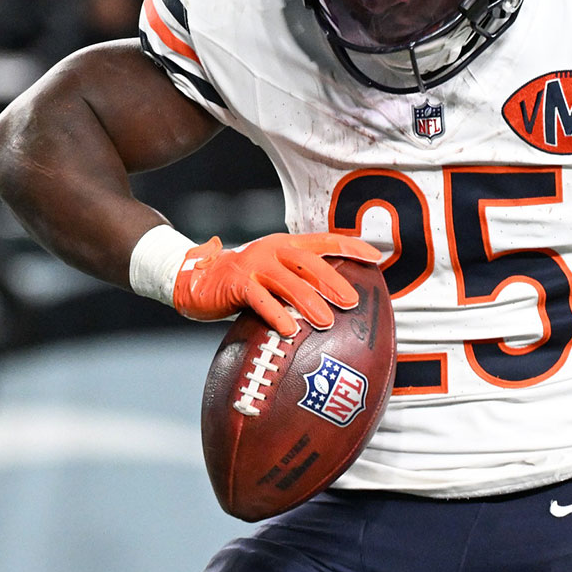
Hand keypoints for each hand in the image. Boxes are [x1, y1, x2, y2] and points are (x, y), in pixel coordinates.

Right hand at [172, 232, 381, 335]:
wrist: (195, 279)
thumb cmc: (242, 283)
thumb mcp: (273, 274)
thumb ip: (297, 280)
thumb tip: (335, 300)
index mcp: (286, 244)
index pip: (325, 241)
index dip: (351, 246)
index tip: (376, 258)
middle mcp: (273, 249)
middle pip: (310, 263)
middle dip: (334, 281)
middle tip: (353, 301)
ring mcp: (254, 265)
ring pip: (288, 282)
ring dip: (309, 302)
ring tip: (326, 322)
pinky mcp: (237, 283)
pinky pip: (260, 300)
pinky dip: (276, 315)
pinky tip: (289, 331)